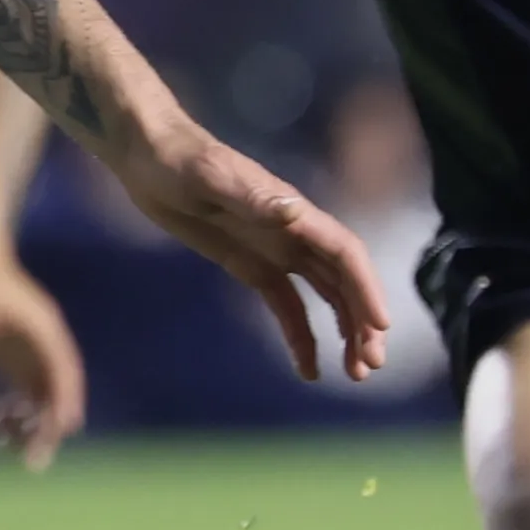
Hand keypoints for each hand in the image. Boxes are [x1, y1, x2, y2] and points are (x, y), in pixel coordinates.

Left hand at [0, 230, 85, 465]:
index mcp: (43, 328)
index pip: (63, 370)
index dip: (64, 400)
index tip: (61, 429)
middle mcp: (45, 344)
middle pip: (58, 392)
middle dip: (49, 427)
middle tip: (33, 462)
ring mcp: (33, 352)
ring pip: (43, 398)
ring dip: (30, 424)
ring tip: (3, 445)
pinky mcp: (18, 359)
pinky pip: (26, 395)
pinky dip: (16, 413)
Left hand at [96, 120, 393, 387]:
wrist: (148, 156)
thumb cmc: (179, 160)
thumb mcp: (212, 177)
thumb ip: (251, 197)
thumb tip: (293, 212)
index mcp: (294, 212)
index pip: (345, 253)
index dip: (366, 288)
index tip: (381, 325)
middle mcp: (295, 232)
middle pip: (343, 280)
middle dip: (363, 321)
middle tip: (370, 367)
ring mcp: (275, 250)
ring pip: (324, 296)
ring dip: (345, 332)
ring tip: (354, 373)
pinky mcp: (251, 265)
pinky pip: (287, 305)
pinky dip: (301, 336)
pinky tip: (309, 370)